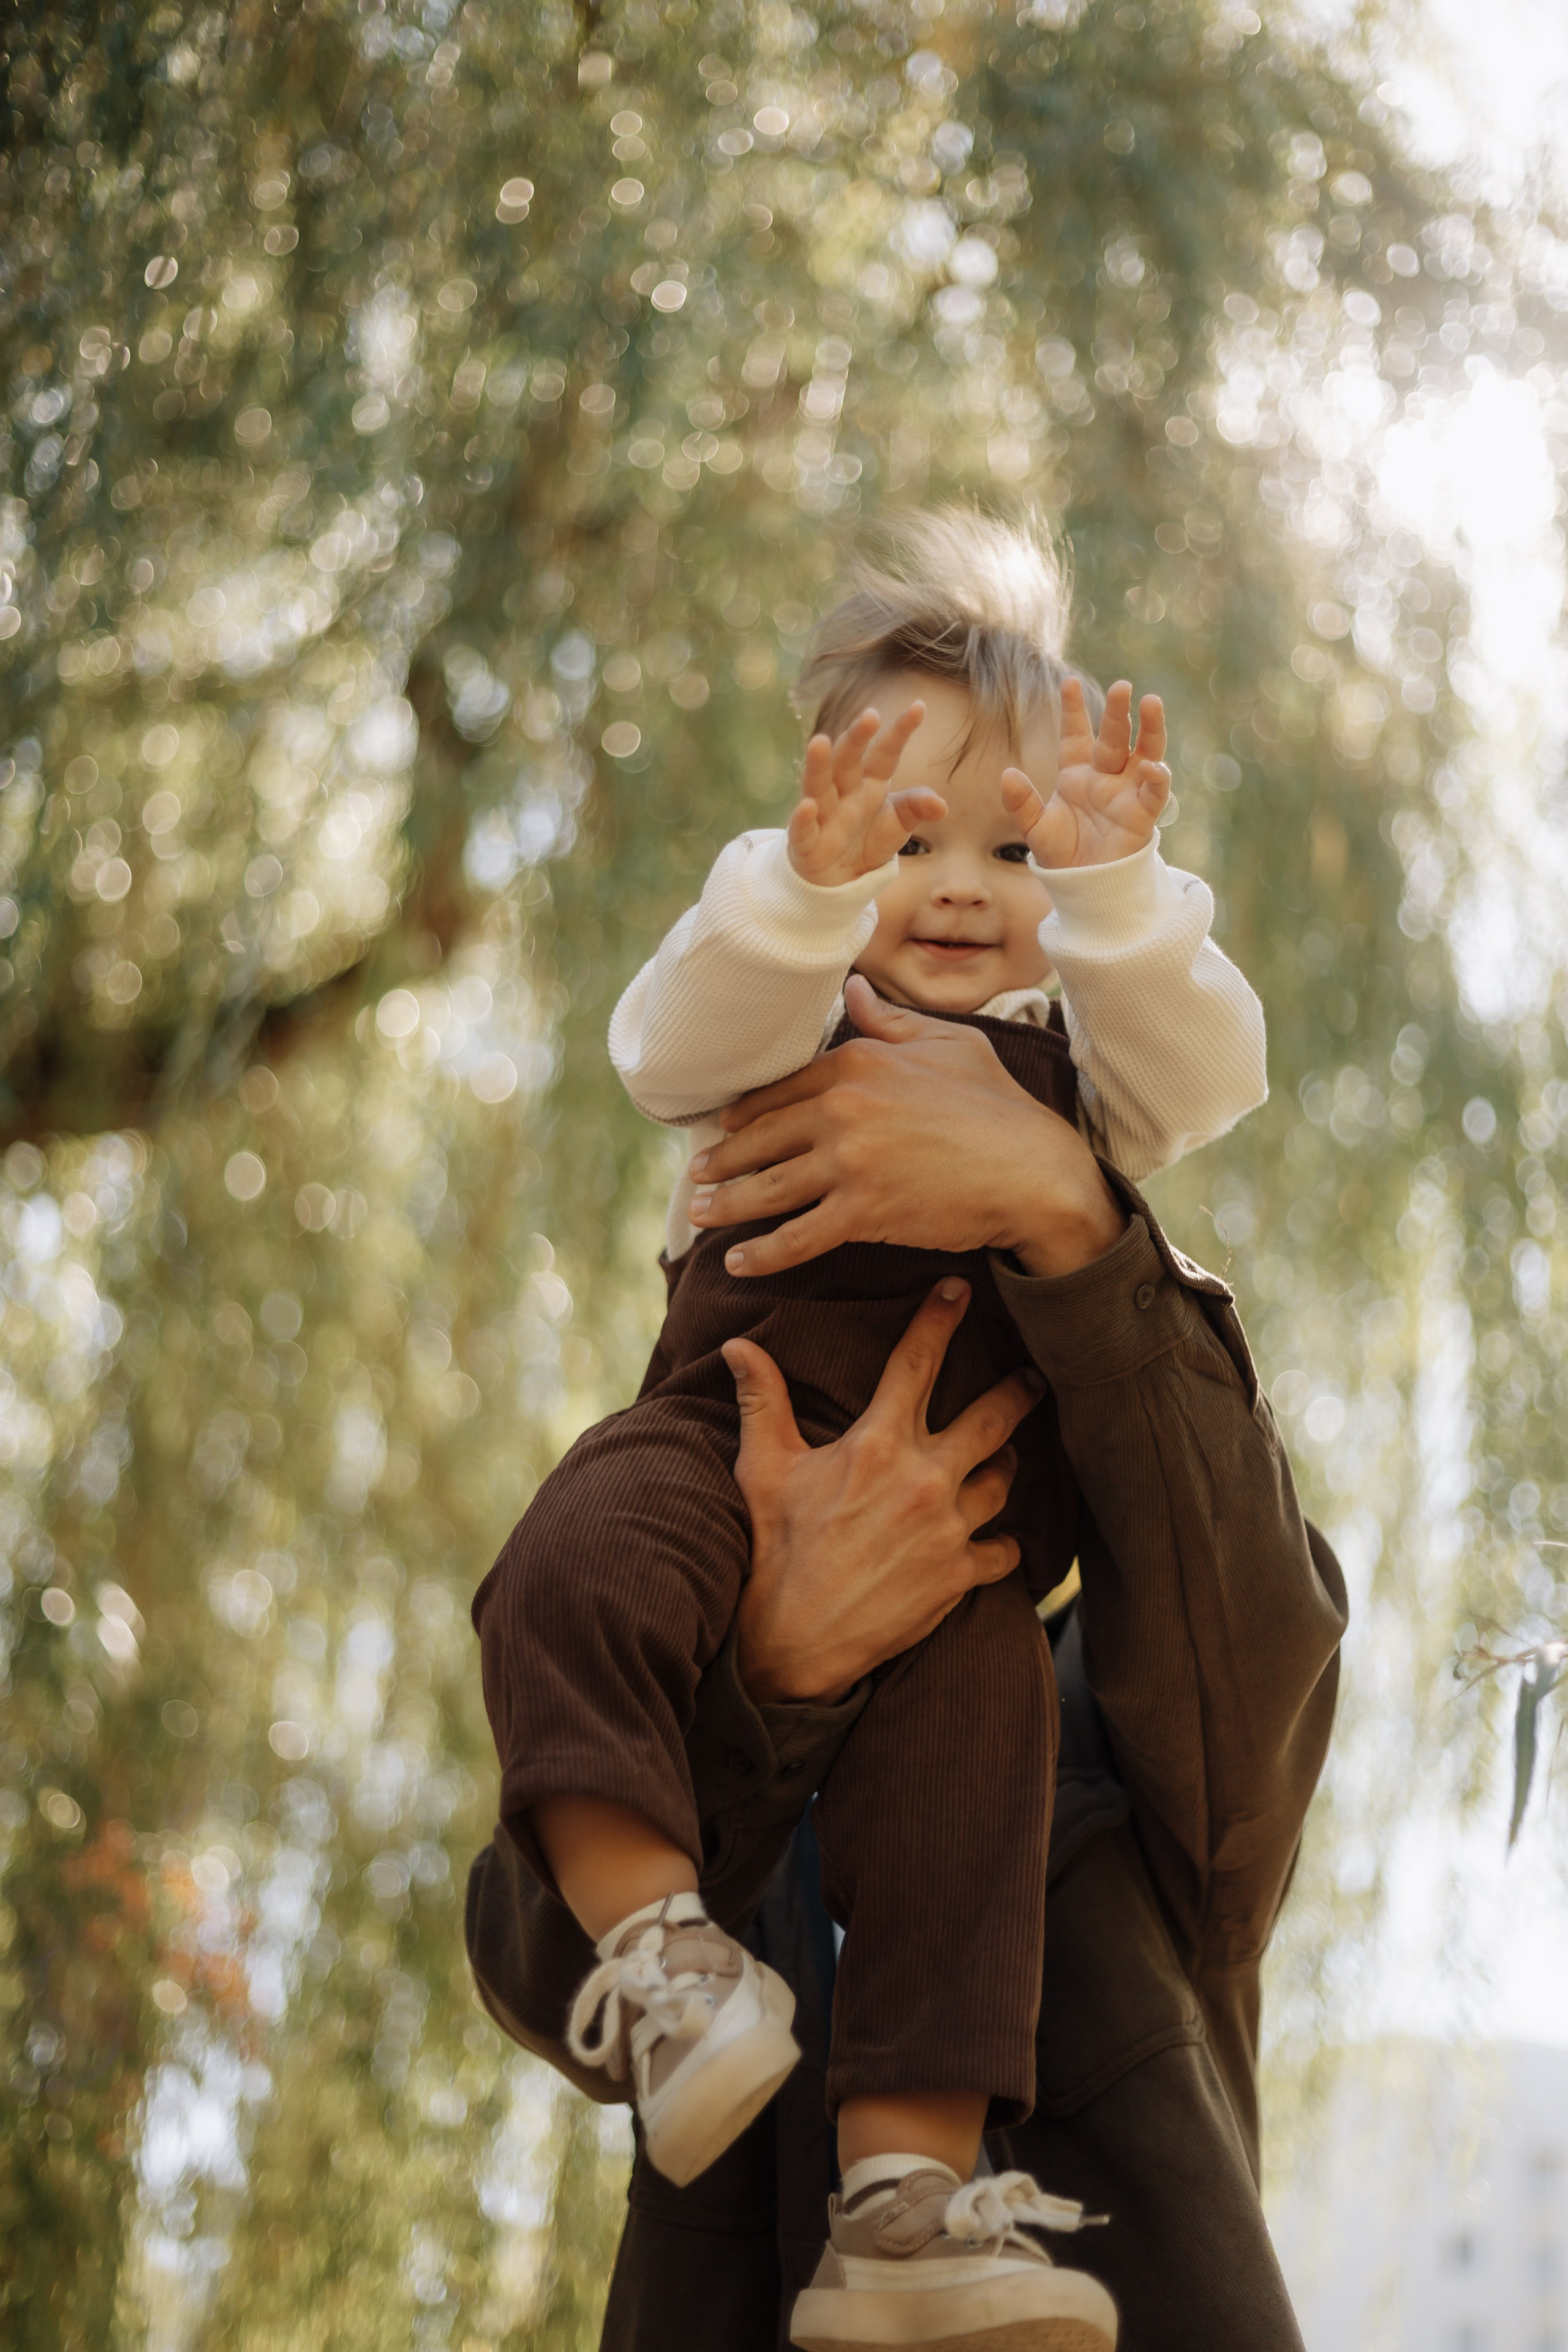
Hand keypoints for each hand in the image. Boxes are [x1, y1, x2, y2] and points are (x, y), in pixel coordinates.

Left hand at [688, 975, 1126, 1279]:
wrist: (1033, 1171)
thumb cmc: (996, 1105)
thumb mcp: (948, 1044)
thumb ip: (889, 1021)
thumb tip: (853, 989)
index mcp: (858, 1062)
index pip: (783, 1088)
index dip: (747, 1112)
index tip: (725, 1126)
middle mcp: (843, 1108)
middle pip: (764, 1137)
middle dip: (724, 1159)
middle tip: (698, 1175)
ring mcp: (849, 1162)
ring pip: (769, 1187)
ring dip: (727, 1205)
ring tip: (700, 1215)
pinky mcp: (862, 1212)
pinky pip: (796, 1237)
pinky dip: (761, 1254)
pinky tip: (738, 1263)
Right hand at [727, 1279, 1042, 1701]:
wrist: (788, 1642)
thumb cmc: (771, 1549)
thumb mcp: (762, 1469)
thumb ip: (762, 1402)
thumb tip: (738, 1347)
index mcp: (876, 1444)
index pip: (917, 1362)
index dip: (940, 1319)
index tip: (962, 1291)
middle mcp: (923, 1479)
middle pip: (991, 1418)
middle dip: (1017, 1393)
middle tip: (1032, 1380)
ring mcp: (947, 1529)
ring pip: (1002, 1480)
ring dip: (1005, 1465)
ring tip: (1005, 1458)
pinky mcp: (958, 1576)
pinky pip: (1004, 1551)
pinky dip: (1004, 1545)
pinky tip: (1001, 1542)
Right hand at [787, 702, 943, 886]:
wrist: (841, 878)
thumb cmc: (869, 840)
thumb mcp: (899, 823)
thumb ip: (917, 808)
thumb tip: (941, 805)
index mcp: (870, 782)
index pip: (885, 753)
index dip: (900, 732)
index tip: (919, 707)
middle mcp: (844, 792)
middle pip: (848, 761)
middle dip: (856, 738)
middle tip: (869, 715)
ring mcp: (823, 815)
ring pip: (819, 785)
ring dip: (819, 765)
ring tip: (819, 741)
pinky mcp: (807, 843)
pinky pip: (804, 829)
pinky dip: (803, 819)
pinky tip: (806, 806)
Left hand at [1001, 676, 1169, 869]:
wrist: (1082, 886)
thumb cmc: (1061, 853)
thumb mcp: (1035, 828)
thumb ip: (1022, 803)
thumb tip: (1007, 775)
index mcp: (1077, 773)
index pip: (1076, 734)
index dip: (1074, 709)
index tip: (1069, 681)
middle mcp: (1106, 776)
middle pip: (1115, 738)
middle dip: (1118, 712)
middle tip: (1123, 686)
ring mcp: (1126, 793)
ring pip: (1144, 753)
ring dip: (1150, 729)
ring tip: (1152, 703)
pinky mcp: (1142, 815)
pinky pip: (1153, 792)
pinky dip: (1155, 778)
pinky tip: (1152, 766)